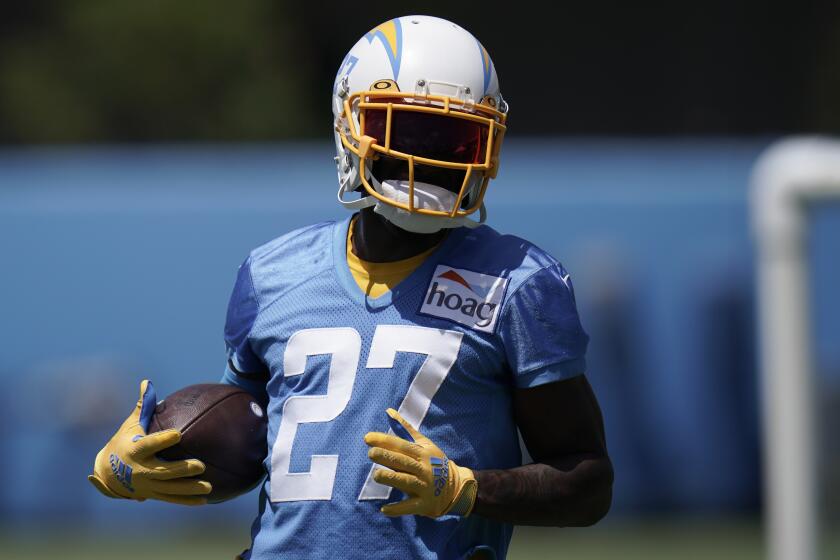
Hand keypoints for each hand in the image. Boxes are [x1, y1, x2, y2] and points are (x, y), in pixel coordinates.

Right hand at [88, 380, 211, 505]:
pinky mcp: (152, 494)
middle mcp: (141, 469)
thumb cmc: (123, 442)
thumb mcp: (130, 424)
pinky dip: (186, 500)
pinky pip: (171, 498)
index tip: (178, 434)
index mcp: (135, 450)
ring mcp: (147, 485)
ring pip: (170, 488)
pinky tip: (205, 500)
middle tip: (201, 465)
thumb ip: (143, 406)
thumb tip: (147, 382)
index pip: (150, 444)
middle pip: (163, 471)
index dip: (162, 440)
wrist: (106, 473)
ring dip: (189, 489)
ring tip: (209, 487)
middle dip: (182, 469)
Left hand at [364, 408, 476, 517]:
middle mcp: (424, 469)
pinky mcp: (424, 504)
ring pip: (406, 482)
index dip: (385, 441)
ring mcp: (424, 487)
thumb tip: (388, 411)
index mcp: (422, 453)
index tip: (367, 438)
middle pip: (403, 462)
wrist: (456, 487)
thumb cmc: (434, 462)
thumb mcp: (424, 444)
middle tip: (371, 453)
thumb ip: (405, 429)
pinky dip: (398, 509)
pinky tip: (384, 509)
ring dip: (391, 478)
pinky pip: (410, 507)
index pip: (402, 445)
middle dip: (387, 457)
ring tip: (376, 475)